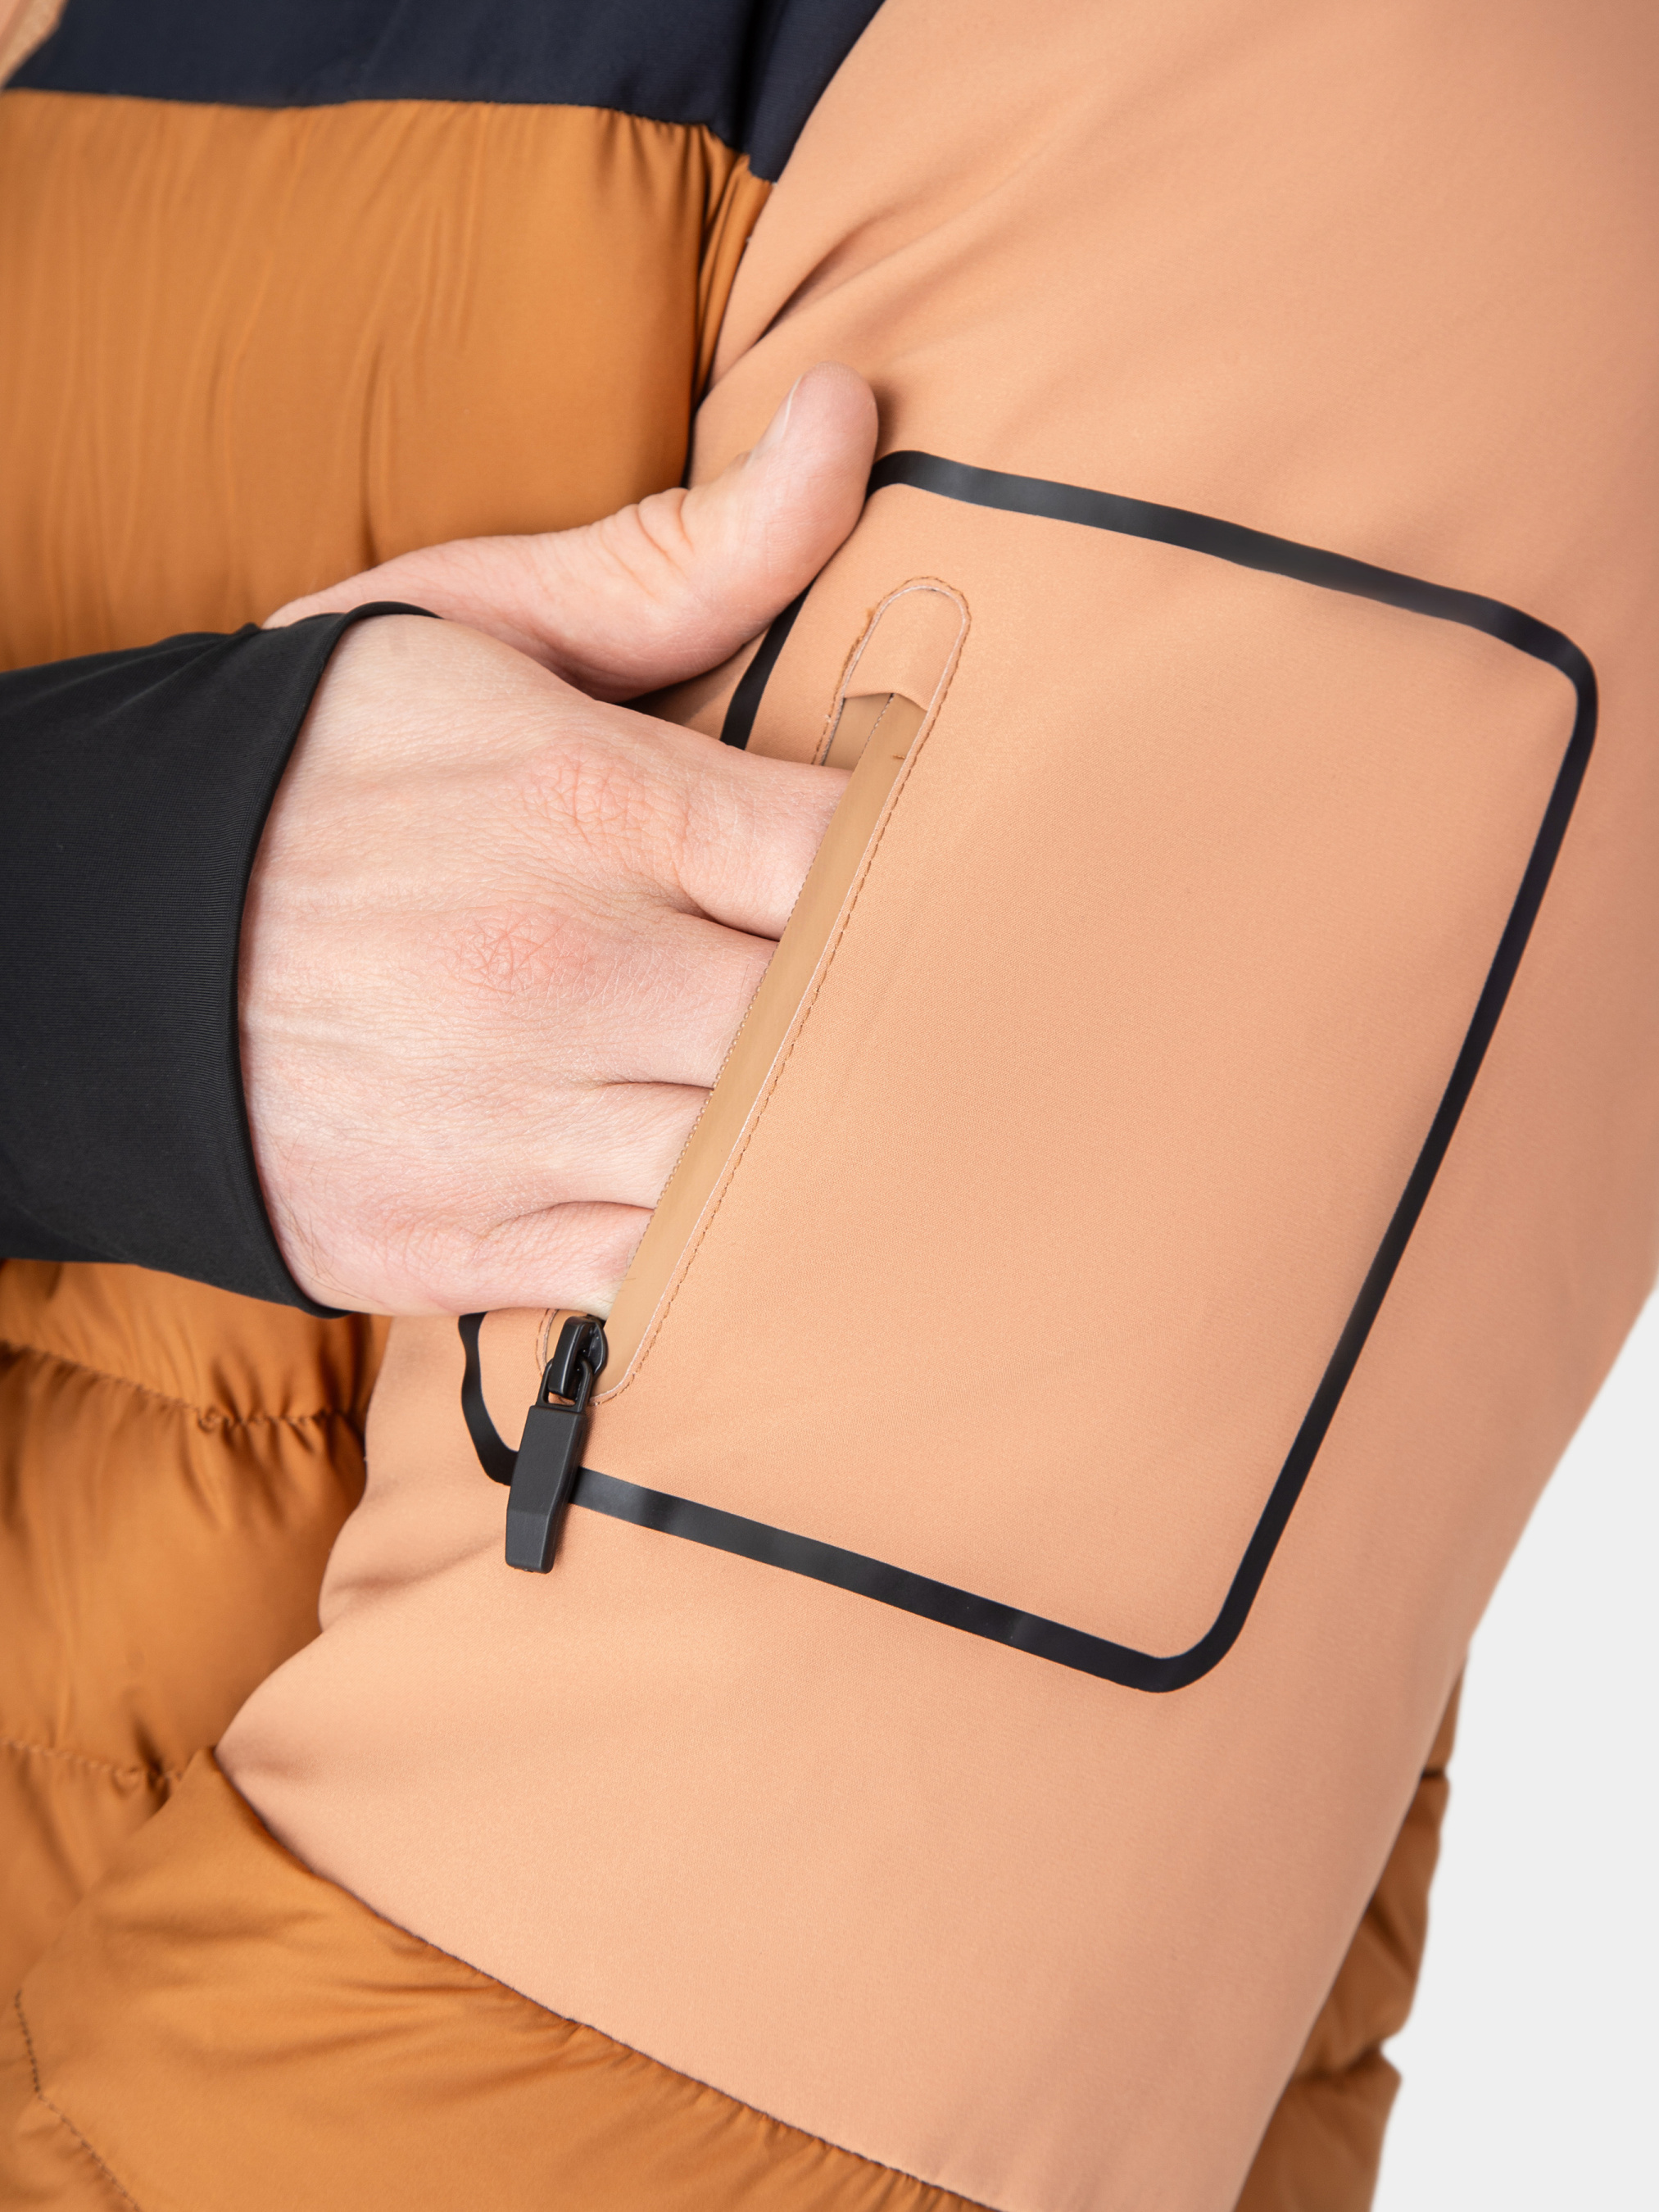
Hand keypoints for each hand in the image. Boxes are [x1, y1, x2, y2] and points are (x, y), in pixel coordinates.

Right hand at [245, 366, 876, 1313]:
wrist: (83, 946)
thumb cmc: (309, 771)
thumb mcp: (467, 622)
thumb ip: (683, 554)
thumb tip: (848, 416)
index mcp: (587, 799)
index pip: (858, 854)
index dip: (940, 872)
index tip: (950, 873)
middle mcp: (565, 969)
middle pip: (837, 1023)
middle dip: (906, 1013)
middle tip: (952, 1001)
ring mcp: (513, 1122)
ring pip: (769, 1165)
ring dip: (830, 1137)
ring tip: (869, 1101)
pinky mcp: (464, 1241)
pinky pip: (667, 1275)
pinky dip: (726, 1247)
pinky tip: (749, 1194)